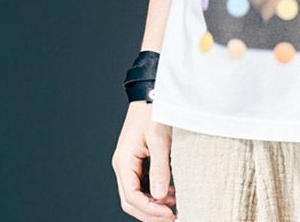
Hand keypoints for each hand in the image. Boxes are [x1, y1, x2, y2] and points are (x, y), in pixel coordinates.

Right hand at [111, 101, 176, 220]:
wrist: (152, 90)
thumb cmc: (154, 111)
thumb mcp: (159, 140)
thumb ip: (159, 169)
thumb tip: (159, 196)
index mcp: (124, 161)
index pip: (132, 197)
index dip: (150, 210)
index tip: (170, 215)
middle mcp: (124, 165)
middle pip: (132, 200)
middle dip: (151, 213)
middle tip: (173, 218)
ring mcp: (130, 162)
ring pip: (137, 193)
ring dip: (154, 203)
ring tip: (175, 206)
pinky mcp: (139, 158)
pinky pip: (143, 182)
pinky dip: (156, 191)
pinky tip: (172, 192)